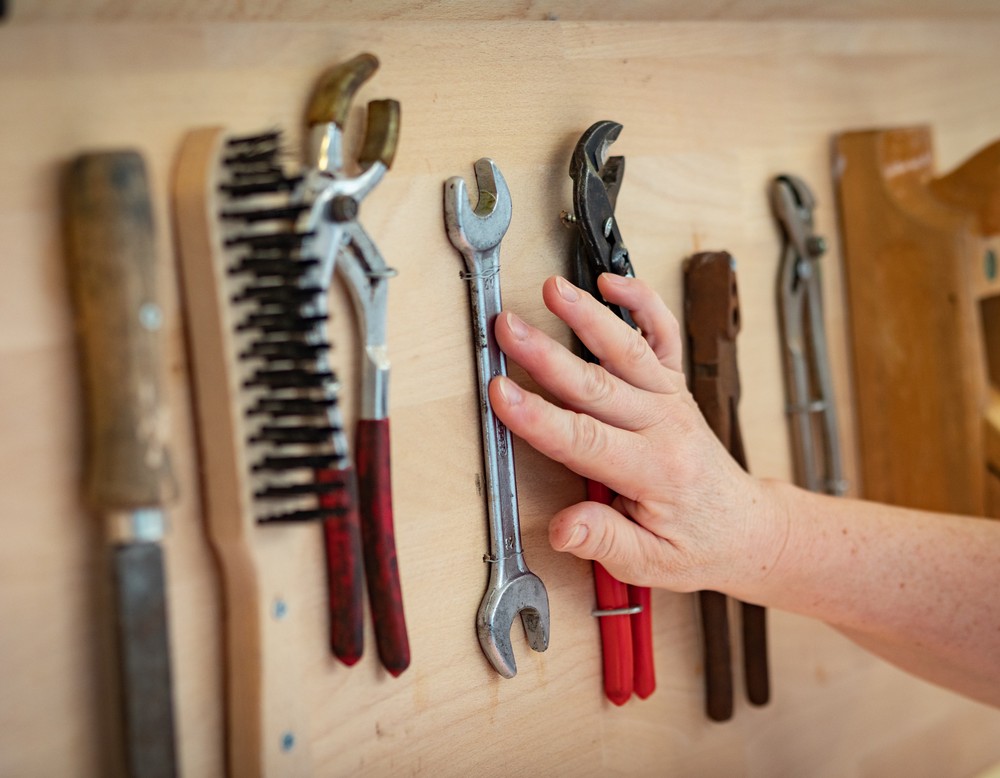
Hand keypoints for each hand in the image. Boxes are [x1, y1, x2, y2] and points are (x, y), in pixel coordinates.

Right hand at [488, 274, 779, 592]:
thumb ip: (604, 541)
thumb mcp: (651, 563)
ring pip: (627, 350)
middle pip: (597, 384)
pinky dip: (643, 303)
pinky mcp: (676, 386)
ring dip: (589, 316)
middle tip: (508, 329)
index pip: (585, 440)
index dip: (538, 416)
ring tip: (554, 289)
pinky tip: (613, 282)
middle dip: (546, 354)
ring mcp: (672, 400)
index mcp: (654, 471)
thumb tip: (563, 528)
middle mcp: (665, 426)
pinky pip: (664, 335)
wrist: (747, 527)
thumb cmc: (699, 544)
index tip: (502, 394)